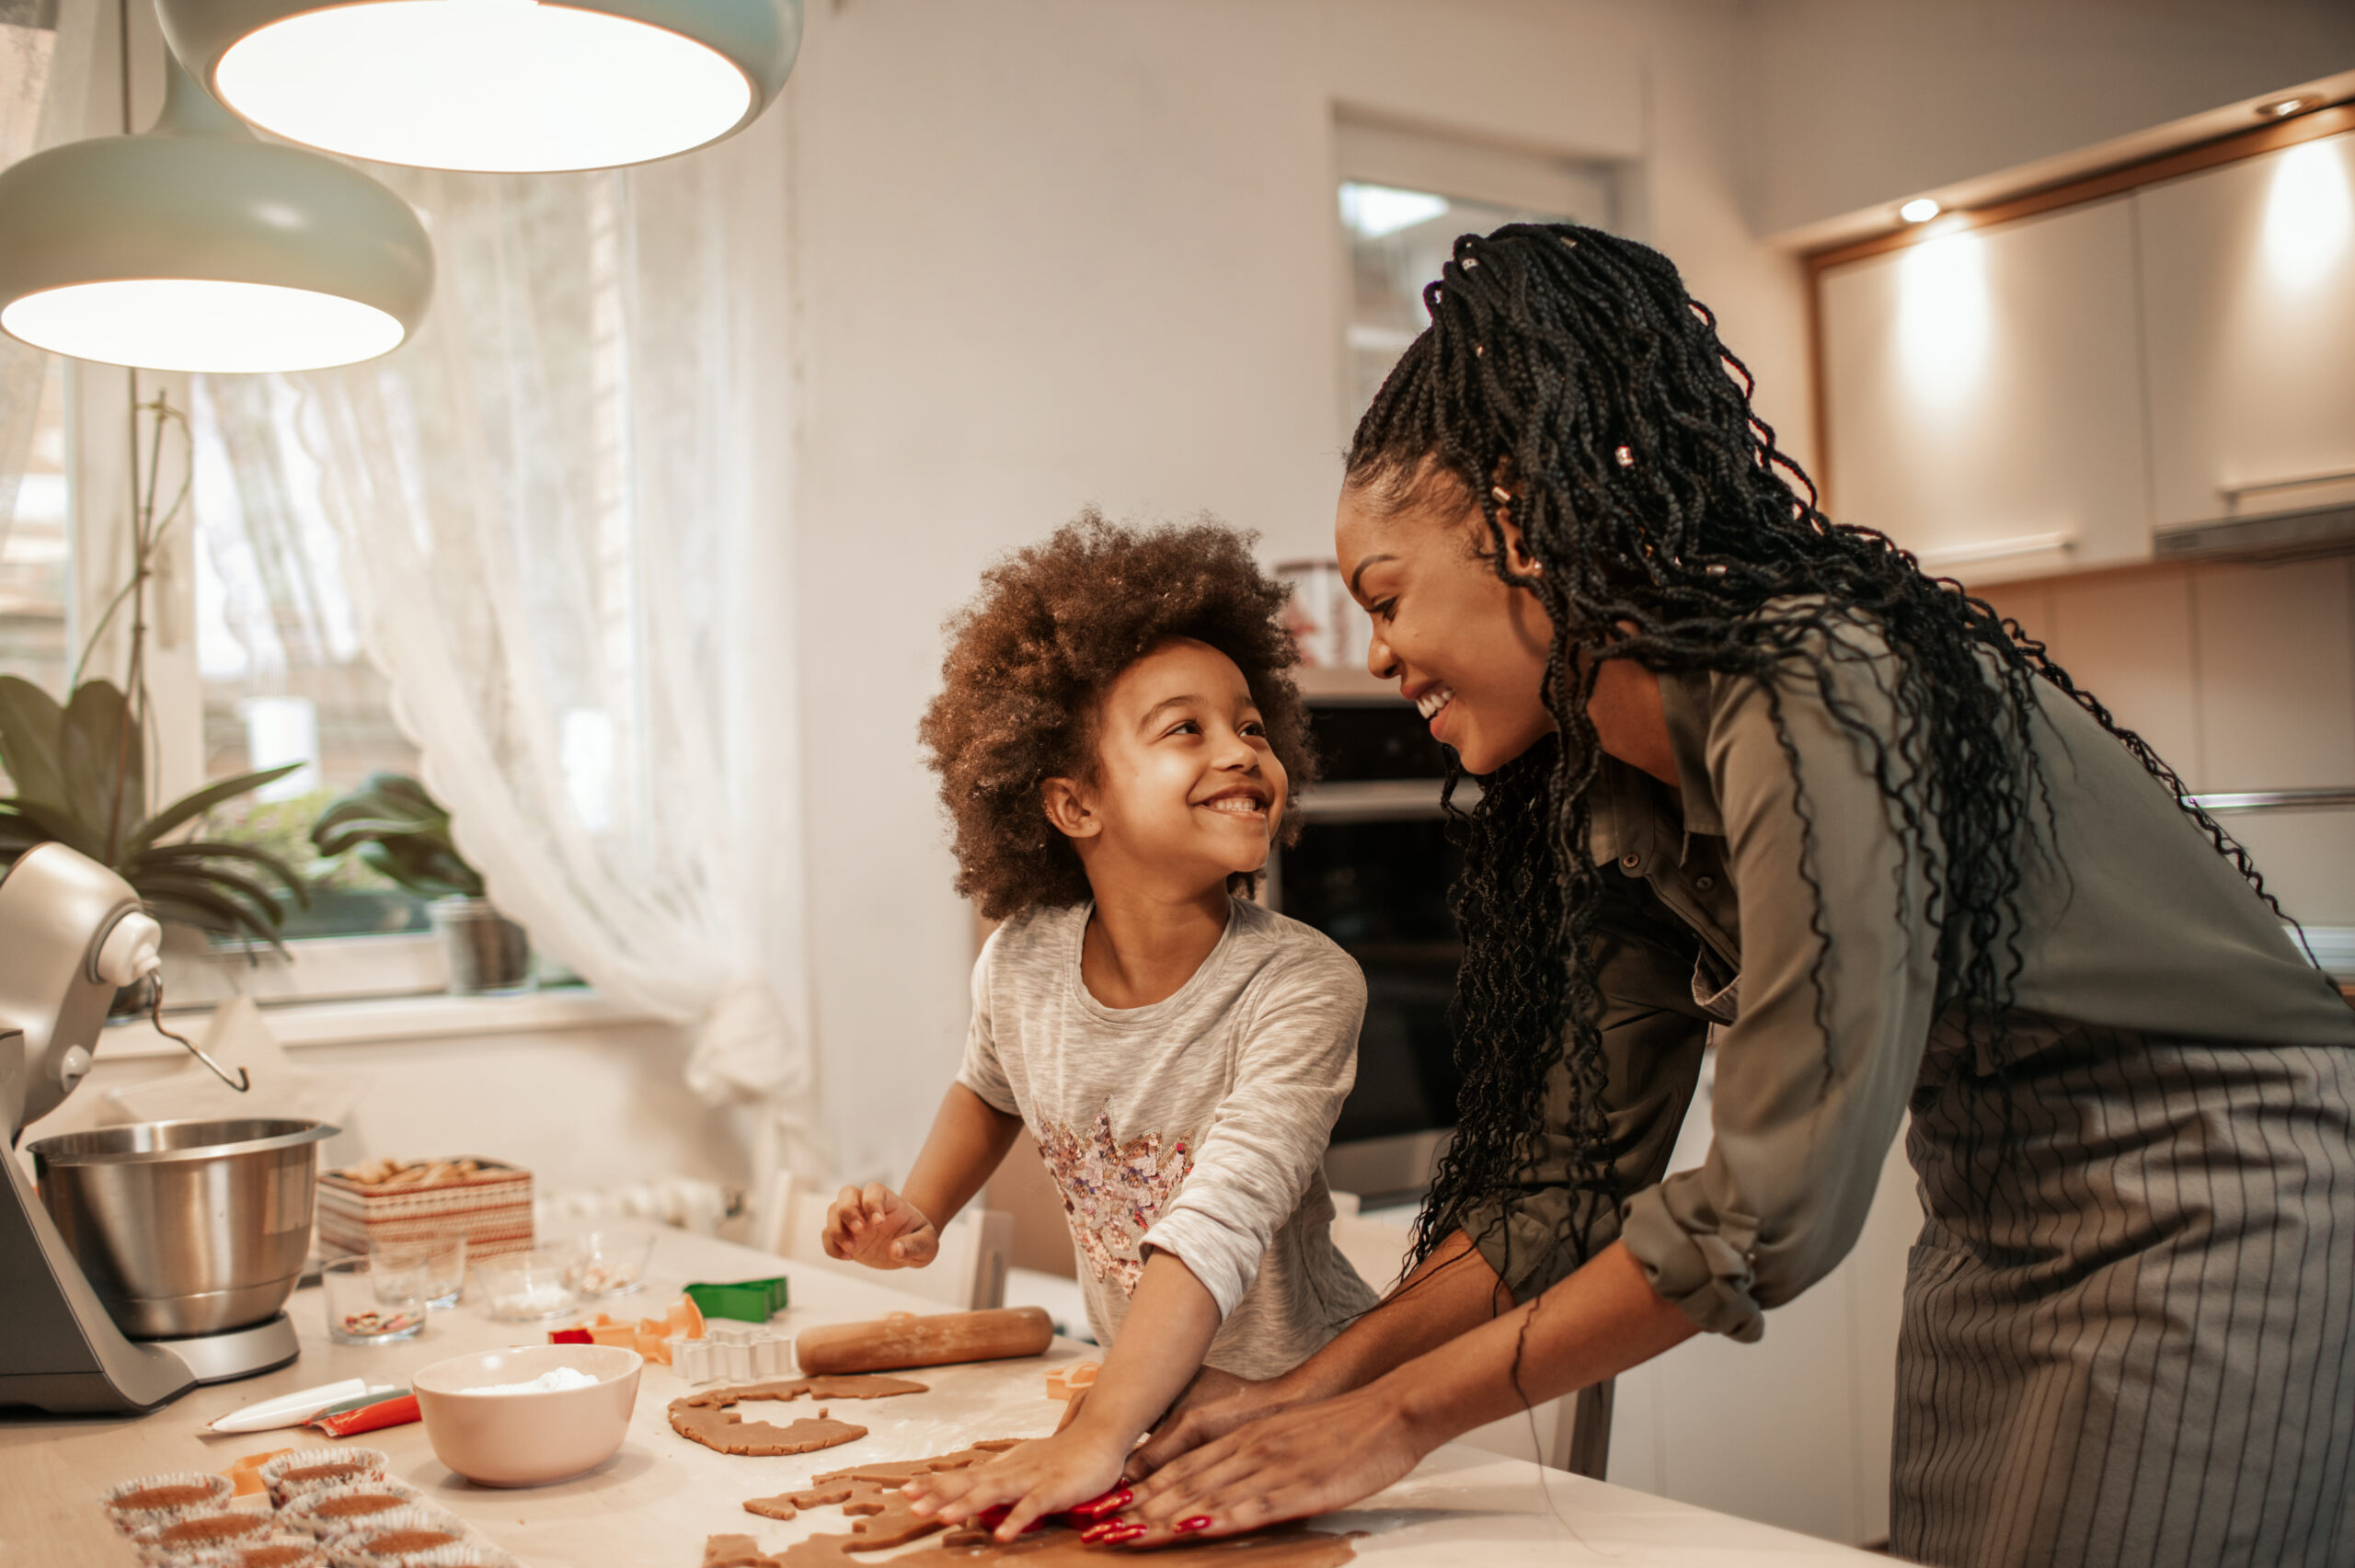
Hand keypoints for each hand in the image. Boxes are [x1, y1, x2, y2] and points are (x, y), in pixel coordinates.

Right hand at [819, 1182, 937, 1267]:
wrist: (908, 1246)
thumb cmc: (920, 1239)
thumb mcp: (927, 1245)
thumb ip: (915, 1246)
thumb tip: (895, 1250)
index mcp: (889, 1201)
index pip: (874, 1190)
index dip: (872, 1203)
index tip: (879, 1223)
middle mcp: (867, 1206)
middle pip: (847, 1192)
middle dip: (847, 1210)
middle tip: (859, 1231)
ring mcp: (853, 1220)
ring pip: (832, 1210)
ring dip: (836, 1229)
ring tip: (852, 1249)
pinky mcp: (844, 1236)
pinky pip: (827, 1235)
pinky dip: (831, 1246)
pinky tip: (847, 1258)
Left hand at [901, 1427, 1128, 1540]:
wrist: (1099, 1435)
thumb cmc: (1063, 1455)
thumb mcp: (1025, 1466)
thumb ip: (1000, 1481)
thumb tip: (972, 1497)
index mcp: (1004, 1466)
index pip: (964, 1475)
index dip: (936, 1484)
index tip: (907, 1492)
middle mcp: (1012, 1470)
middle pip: (971, 1482)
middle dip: (941, 1495)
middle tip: (912, 1507)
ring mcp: (1033, 1478)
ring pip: (995, 1491)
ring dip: (967, 1504)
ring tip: (944, 1519)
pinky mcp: (1055, 1488)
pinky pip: (1032, 1506)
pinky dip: (1015, 1519)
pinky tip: (1001, 1535)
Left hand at [1109, 1381, 1430, 1545]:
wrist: (1383, 1410)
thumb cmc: (1332, 1425)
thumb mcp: (1277, 1433)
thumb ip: (1239, 1454)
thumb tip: (1207, 1487)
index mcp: (1240, 1439)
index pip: (1177, 1469)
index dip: (1136, 1493)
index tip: (1101, 1512)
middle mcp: (1247, 1451)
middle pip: (1181, 1486)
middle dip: (1135, 1513)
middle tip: (1096, 1532)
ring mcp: (1271, 1468)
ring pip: (1207, 1497)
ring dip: (1163, 1521)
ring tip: (1126, 1538)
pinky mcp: (1299, 1486)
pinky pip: (1253, 1506)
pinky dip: (1220, 1520)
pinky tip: (1197, 1530)